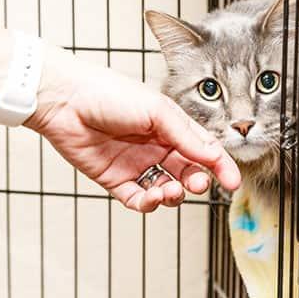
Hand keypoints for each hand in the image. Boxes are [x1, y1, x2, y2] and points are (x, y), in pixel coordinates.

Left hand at [25, 47, 240, 211]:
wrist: (65, 101)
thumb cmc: (110, 94)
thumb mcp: (156, 110)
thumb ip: (185, 135)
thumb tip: (214, 156)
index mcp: (170, 127)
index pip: (202, 149)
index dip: (219, 166)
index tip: (232, 182)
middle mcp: (156, 147)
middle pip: (186, 172)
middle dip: (196, 182)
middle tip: (196, 184)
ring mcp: (136, 165)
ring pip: (166, 189)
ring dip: (173, 194)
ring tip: (170, 190)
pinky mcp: (116, 180)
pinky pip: (139, 199)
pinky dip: (150, 203)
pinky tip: (152, 196)